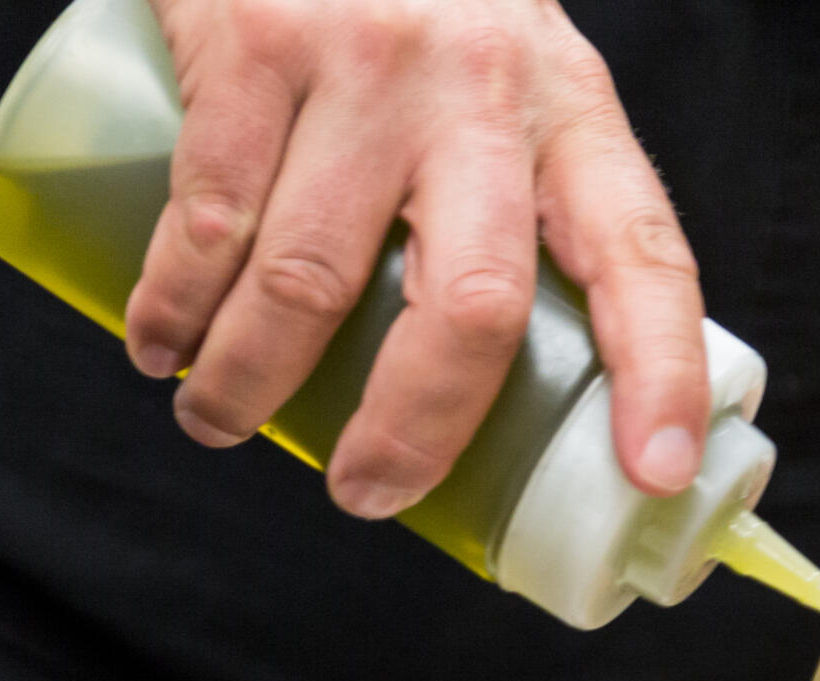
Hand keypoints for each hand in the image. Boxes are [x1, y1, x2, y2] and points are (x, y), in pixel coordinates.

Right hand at [132, 0, 709, 518]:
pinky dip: (174, 308)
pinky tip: (159, 344)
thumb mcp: (502, 77)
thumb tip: (479, 400)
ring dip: (249, 387)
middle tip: (362, 492)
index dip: (659, 370)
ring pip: (310, 282)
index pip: (642, 250)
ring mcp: (367, 60)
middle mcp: (483, 83)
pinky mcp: (255, 41)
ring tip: (217, 422)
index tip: (653, 473)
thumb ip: (507, 198)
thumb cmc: (409, 7)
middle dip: (412, 429)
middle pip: (472, 303)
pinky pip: (210, 221)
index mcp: (569, 109)